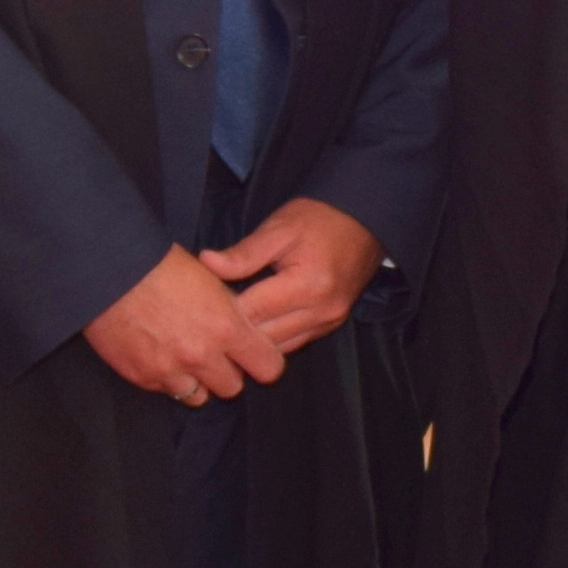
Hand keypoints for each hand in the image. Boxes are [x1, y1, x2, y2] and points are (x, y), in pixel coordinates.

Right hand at [87, 247, 281, 402]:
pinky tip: (158, 354)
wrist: (109, 269)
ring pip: (199, 396)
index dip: (262, 361)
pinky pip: (166, 390)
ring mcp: (170, 370)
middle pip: (233, 387)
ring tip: (183, 357)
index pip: (268, 368)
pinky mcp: (142, 376)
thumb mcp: (210, 280)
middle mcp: (202, 355)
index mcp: (226, 327)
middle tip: (213, 354)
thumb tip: (241, 326)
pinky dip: (166, 378)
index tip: (253, 354)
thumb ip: (230, 311)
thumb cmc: (160, 264)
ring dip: (196, 381)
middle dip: (226, 372)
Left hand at [200, 198, 381, 356]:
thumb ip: (244, 252)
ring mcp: (328, 322)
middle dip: (235, 329)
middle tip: (208, 316)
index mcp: (306, 285)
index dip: (223, 309)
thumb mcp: (279, 228)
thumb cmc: (320, 219)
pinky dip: (271, 338)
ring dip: (253, 339)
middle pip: (264, 337)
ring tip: (228, 324)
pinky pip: (293, 343)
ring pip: (278, 347)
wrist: (365, 221)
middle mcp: (321, 311)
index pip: (252, 311)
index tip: (201, 302)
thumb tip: (206, 263)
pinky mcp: (330, 325)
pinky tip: (253, 327)